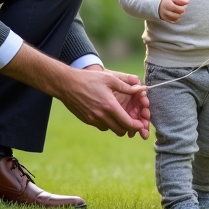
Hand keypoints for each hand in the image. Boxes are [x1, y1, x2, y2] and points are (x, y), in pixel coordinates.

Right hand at [0, 45, 148, 138]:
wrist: (66, 84)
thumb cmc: (89, 79)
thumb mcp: (109, 79)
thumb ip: (126, 86)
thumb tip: (141, 89)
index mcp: (109, 106)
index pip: (128, 123)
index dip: (136, 126)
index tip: (140, 123)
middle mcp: (101, 116)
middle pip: (121, 130)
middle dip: (129, 128)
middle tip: (132, 121)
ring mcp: (93, 120)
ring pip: (111, 130)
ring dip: (118, 126)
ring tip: (120, 116)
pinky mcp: (87, 120)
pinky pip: (101, 127)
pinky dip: (107, 124)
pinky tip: (107, 114)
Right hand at [159, 0, 188, 22]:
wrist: (158, 3)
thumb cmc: (167, 0)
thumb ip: (181, 0)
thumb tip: (188, 2)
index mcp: (168, 4)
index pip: (179, 9)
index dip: (182, 8)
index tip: (182, 6)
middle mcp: (165, 11)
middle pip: (177, 15)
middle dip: (180, 13)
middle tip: (180, 9)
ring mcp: (164, 16)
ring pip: (175, 19)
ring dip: (178, 16)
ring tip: (177, 12)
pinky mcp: (164, 19)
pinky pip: (172, 21)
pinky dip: (175, 19)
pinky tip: (175, 15)